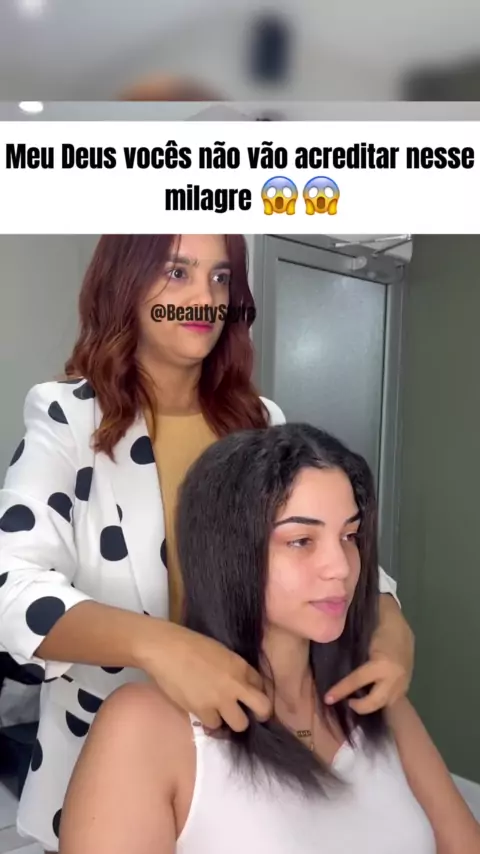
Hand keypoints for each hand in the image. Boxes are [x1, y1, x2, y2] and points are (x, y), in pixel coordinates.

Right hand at [136, 620, 271, 731]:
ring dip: (230, 719)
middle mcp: (236, 684)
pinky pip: (214, 725)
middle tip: (249, 714)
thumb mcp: (221, 652)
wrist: (166, 649)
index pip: (262, 685)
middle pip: (262, 709)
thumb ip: (234, 669)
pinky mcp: (202, 711)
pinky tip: (203, 711)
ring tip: (220, 712)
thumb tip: (240, 685)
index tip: (250, 696)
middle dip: (258, 714)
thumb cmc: (191, 644)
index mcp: (240, 665)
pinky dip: (210, 720)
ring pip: (238, 724)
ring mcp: (220, 700)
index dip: (257, 692)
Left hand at [324, 594, 414, 713]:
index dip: (340, 691)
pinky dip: (381, 699)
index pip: (357, 681)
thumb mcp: (360, 637)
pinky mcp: (408, 681)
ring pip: (386, 704)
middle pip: (375, 702)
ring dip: (371, 705)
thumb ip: (350, 655)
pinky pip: (394, 697)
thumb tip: (331, 668)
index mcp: (382, 664)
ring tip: (357, 701)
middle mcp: (395, 676)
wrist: (397, 617)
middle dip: (359, 706)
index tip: (327, 698)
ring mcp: (404, 681)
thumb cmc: (373, 623)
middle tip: (346, 702)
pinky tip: (371, 696)